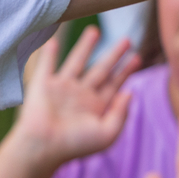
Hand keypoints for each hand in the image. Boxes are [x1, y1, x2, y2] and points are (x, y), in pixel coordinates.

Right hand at [9, 27, 139, 168]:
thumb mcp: (107, 134)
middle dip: (114, 55)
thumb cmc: (74, 145)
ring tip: (95, 30)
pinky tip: (53, 40)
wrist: (42, 147)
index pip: (114, 84)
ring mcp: (61, 89)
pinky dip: (49, 53)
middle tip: (127, 39)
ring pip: (76, 62)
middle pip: (100, 69)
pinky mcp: (42, 86)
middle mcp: (80, 95)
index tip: (137, 57)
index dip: (126, 71)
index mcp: (96, 107)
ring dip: (85, 46)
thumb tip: (130, 92)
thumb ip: (121, 114)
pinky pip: (47, 65)